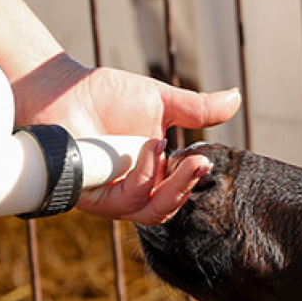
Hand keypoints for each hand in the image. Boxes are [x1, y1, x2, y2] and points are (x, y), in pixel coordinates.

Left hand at [12, 54, 240, 223]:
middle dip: (186, 188)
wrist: (64, 89)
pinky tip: (146, 149)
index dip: (194, 181)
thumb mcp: (161, 100)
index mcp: (152, 175)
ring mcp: (110, 196)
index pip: (180, 193)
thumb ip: (198, 108)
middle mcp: (132, 192)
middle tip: (200, 163)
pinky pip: (123, 200)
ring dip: (165, 182)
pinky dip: (140, 176)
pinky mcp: (89, 196)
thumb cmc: (105, 95)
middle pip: (167, 209)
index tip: (205, 160)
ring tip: (160, 144)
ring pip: (148, 211)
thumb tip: (237, 99)